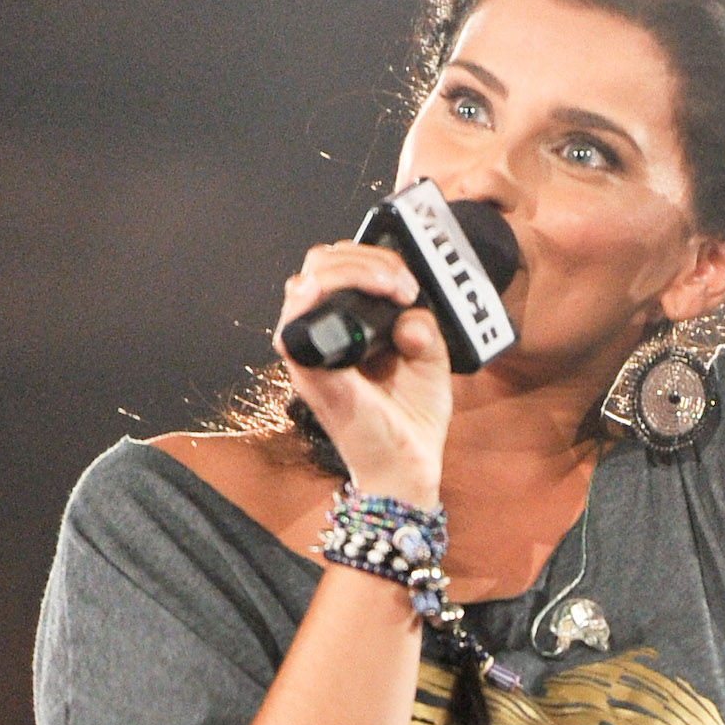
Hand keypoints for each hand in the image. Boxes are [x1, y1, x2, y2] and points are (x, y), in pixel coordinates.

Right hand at [273, 242, 451, 503]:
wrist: (407, 466)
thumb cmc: (410, 418)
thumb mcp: (429, 360)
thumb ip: (423, 327)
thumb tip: (410, 312)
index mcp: (343, 327)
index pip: (337, 267)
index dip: (372, 258)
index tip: (410, 282)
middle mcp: (319, 335)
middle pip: (318, 264)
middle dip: (365, 258)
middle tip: (404, 285)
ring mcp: (308, 352)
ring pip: (306, 280)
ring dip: (354, 270)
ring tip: (396, 289)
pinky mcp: (308, 371)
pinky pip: (295, 320)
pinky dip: (323, 295)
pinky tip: (363, 295)